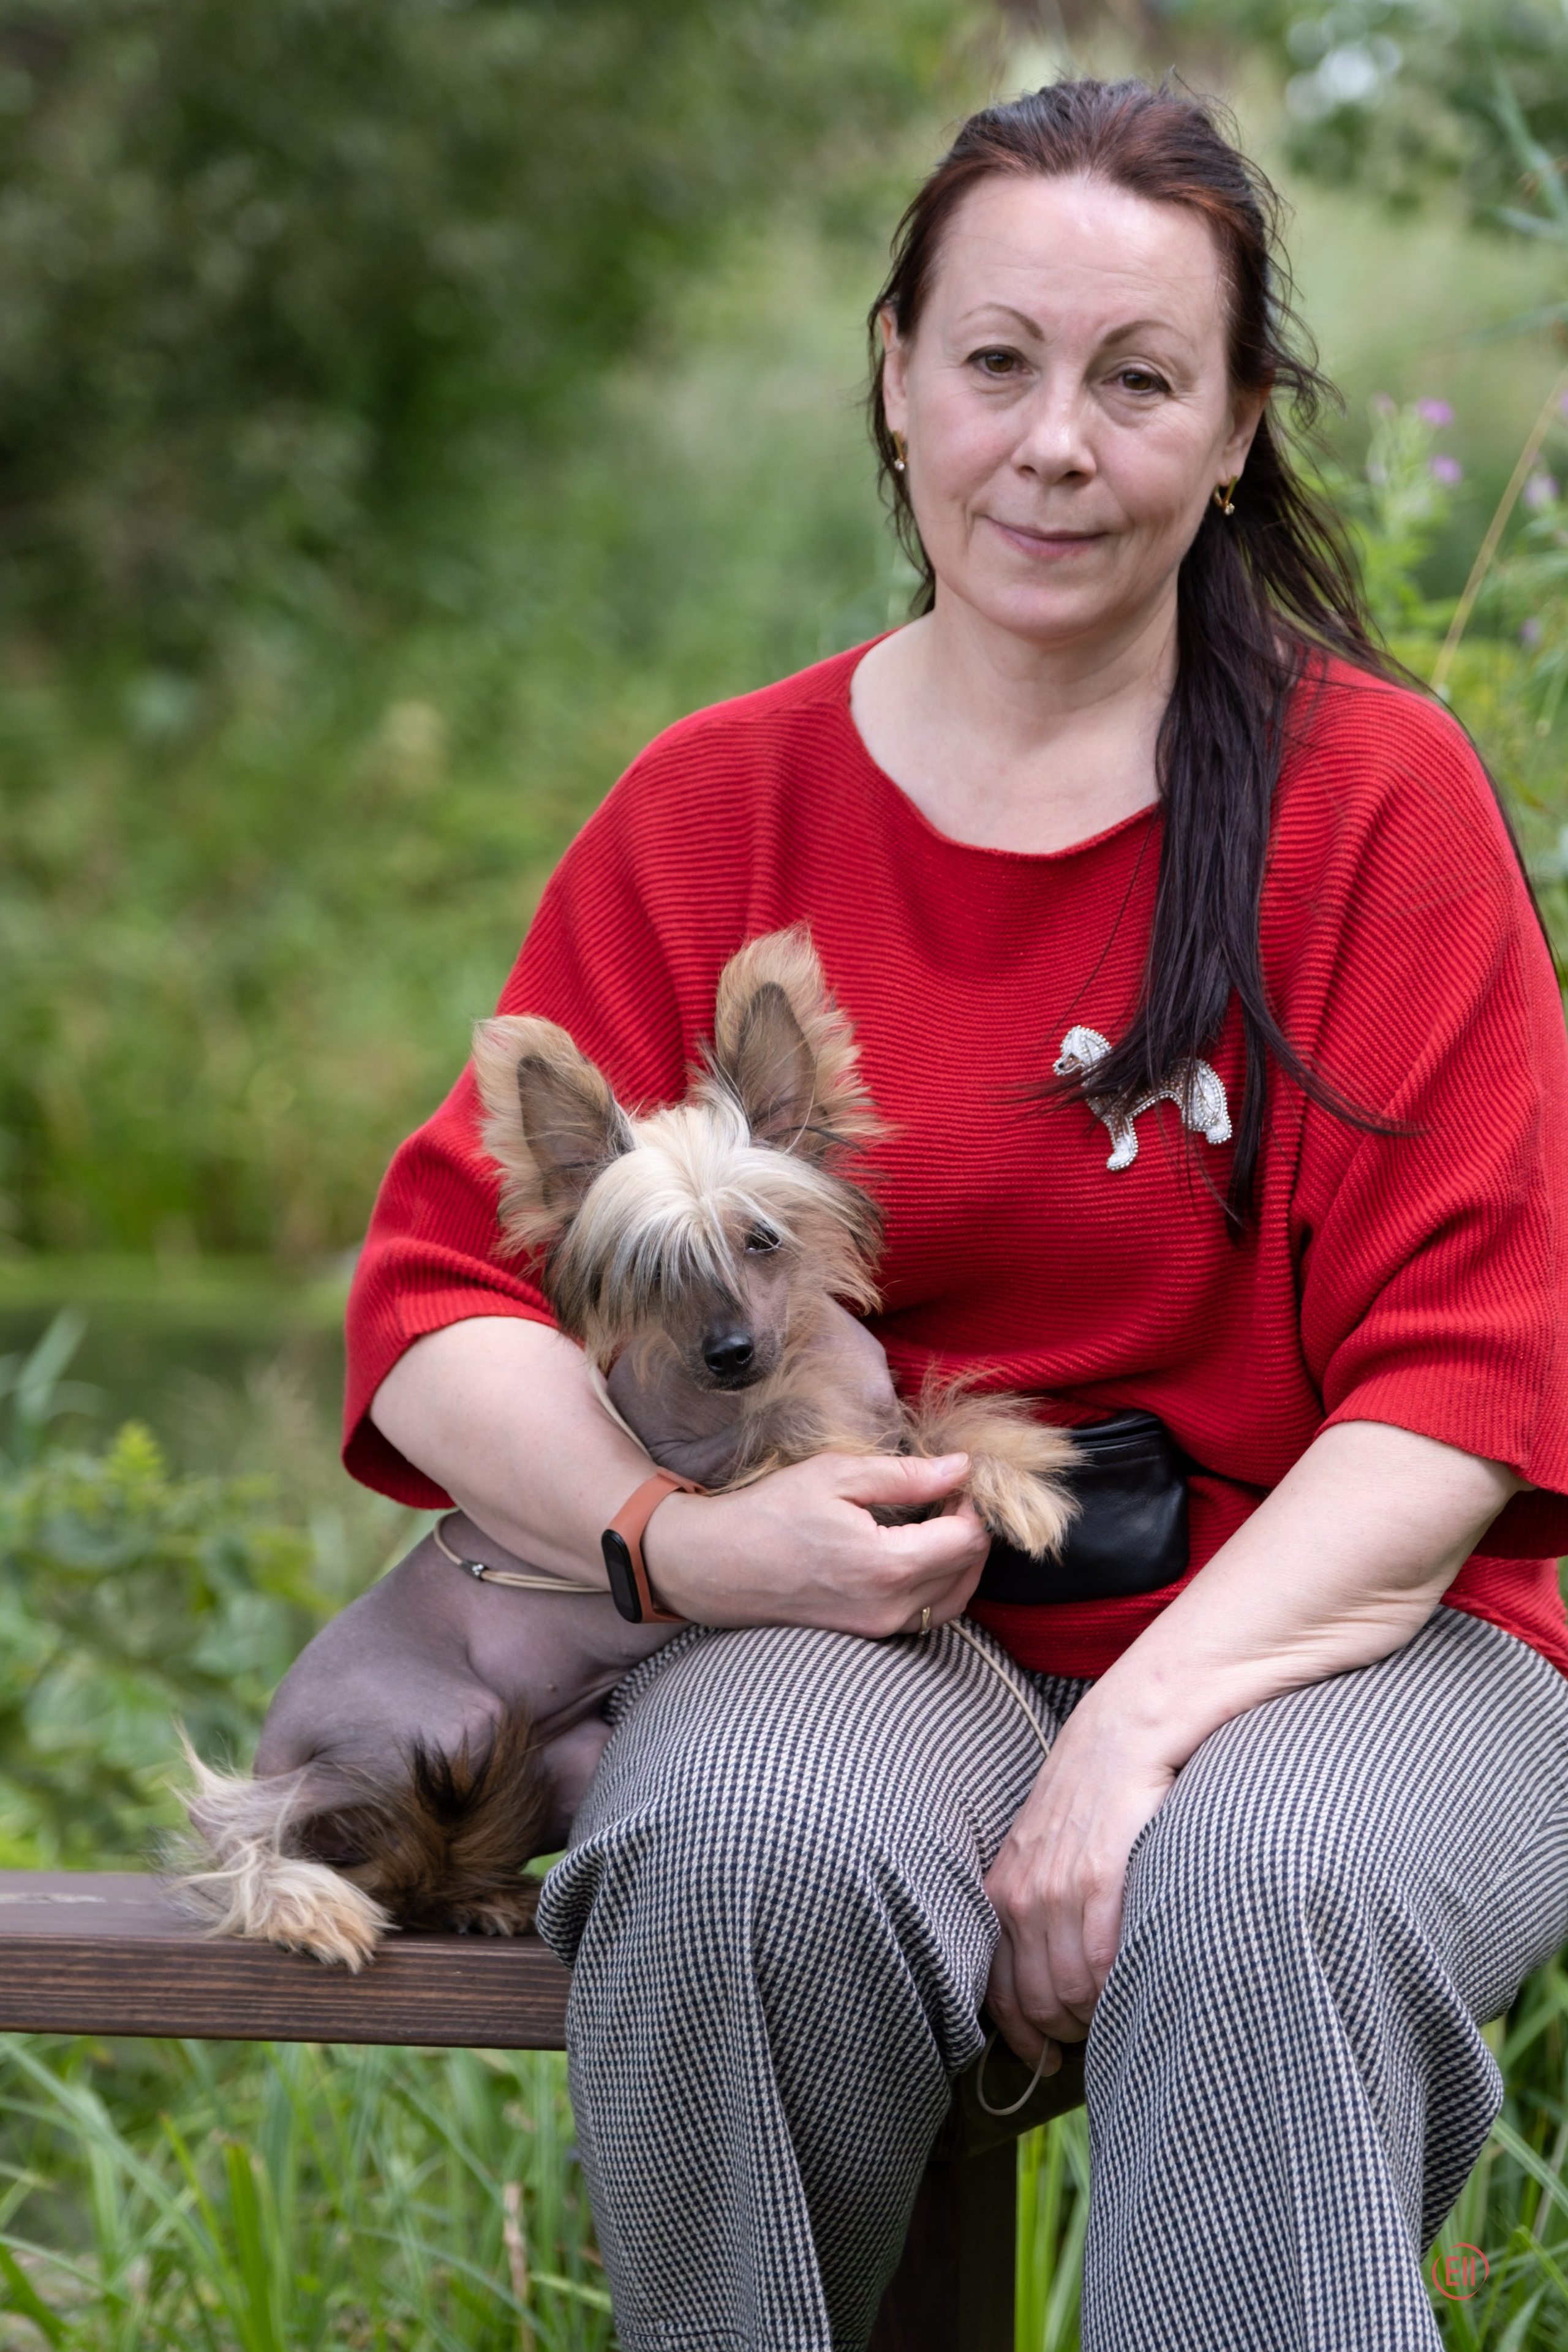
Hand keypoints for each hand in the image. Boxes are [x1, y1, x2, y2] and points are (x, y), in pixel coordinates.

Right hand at [643, 1449, 988, 1634]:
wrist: (717, 1566)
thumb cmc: (770, 1513)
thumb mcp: (836, 1475)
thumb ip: (907, 1475)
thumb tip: (961, 1467)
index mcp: (887, 1565)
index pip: (969, 1539)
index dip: (972, 1504)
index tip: (953, 1481)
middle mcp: (891, 1607)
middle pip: (968, 1571)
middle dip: (970, 1530)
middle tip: (947, 1496)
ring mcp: (880, 1628)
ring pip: (954, 1599)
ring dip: (959, 1560)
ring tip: (936, 1522)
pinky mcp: (869, 1635)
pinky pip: (927, 1614)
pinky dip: (938, 1583)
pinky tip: (917, 1552)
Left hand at [983, 1699, 1175, 2068]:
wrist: (1125, 1733)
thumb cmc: (1091, 1798)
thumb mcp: (1043, 1851)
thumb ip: (1038, 1908)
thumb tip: (1046, 1980)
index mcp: (1002, 1893)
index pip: (1000, 1995)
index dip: (1024, 2041)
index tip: (1045, 2062)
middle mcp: (1022, 1895)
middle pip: (1039, 2004)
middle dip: (1068, 2035)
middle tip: (1096, 2035)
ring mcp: (1060, 1888)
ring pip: (1072, 1991)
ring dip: (1098, 2016)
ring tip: (1121, 2009)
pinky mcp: (1101, 1878)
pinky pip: (1103, 1961)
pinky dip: (1118, 1986)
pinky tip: (1135, 1983)